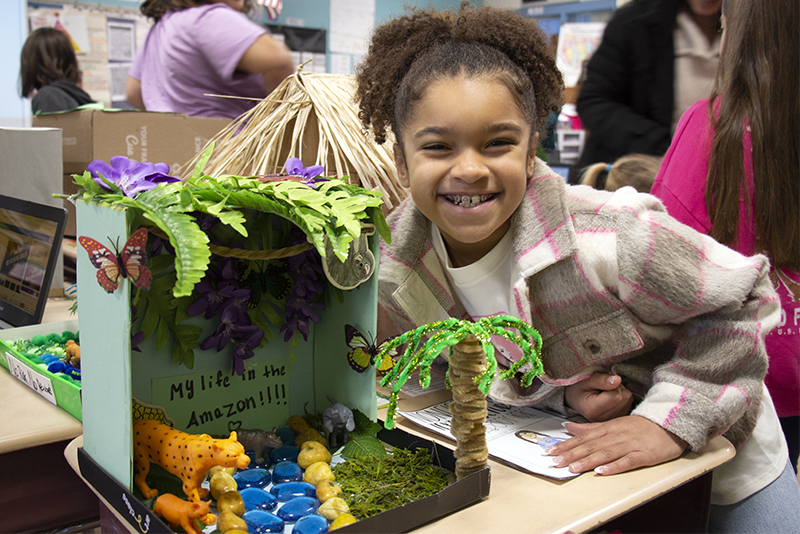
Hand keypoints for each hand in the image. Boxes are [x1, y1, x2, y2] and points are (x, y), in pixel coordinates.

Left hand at [544, 415, 687, 474]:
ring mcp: (629, 445)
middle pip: (590, 446)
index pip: (582, 438)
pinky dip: (614, 467)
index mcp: (607, 428)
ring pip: (605, 453)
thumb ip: (589, 427)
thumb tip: (568, 427)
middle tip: (555, 462)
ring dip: (588, 461)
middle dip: (571, 454)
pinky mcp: (643, 455)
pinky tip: (602, 472)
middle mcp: (615, 436)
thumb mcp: (612, 424)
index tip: (549, 452)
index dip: (565, 445)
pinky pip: (627, 462)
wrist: (668, 422)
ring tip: (572, 468)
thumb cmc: (639, 426)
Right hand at [564, 373, 633, 421]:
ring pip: (628, 399)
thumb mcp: (585, 381)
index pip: (616, 396)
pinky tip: (611, 396)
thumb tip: (618, 379)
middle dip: (617, 387)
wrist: (575, 399)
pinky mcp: (618, 418)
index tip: (602, 382)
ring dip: (620, 391)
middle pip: (624, 398)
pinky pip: (628, 403)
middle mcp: (604, 419)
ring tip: (606, 390)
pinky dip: (622, 396)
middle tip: (604, 386)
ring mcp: (611, 420)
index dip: (613, 385)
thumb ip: (601, 380)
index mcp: (593, 410)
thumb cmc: (578, 390)